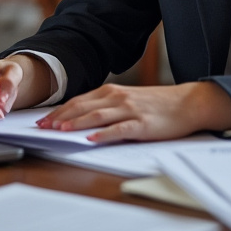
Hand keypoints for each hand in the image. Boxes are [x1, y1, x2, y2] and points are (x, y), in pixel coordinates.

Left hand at [39, 81, 230, 142]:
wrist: (188, 103)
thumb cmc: (158, 104)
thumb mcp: (129, 100)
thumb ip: (107, 106)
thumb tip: (81, 118)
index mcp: (112, 92)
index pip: (79, 101)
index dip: (59, 110)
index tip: (42, 119)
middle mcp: (118, 97)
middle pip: (83, 107)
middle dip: (61, 117)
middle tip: (42, 127)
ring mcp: (130, 110)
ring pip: (97, 116)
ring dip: (77, 123)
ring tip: (60, 129)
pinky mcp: (142, 124)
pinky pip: (120, 129)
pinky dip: (104, 134)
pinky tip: (92, 139)